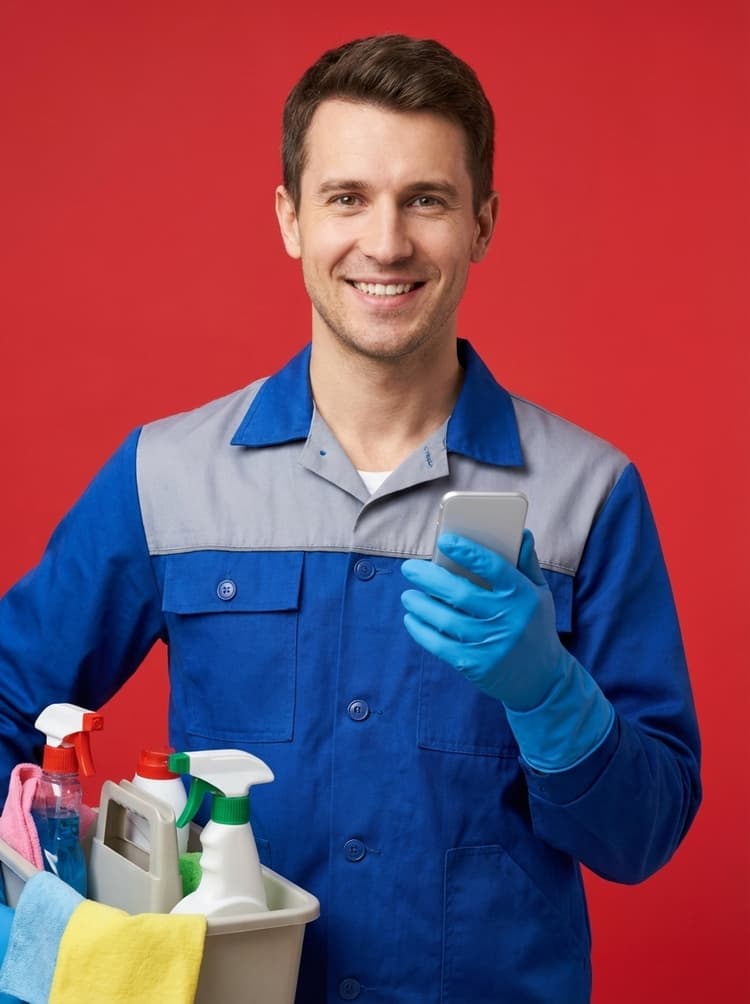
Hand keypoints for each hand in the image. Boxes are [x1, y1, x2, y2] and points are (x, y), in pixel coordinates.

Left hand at [401, 530, 564, 710]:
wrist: (542, 680)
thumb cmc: (535, 627)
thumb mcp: (539, 595)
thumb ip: (527, 564)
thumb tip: (521, 533)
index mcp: (523, 596)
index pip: (494, 566)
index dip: (468, 551)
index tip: (444, 540)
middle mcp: (508, 619)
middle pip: (460, 593)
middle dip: (429, 578)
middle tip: (409, 568)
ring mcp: (491, 644)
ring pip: (446, 619)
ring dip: (420, 605)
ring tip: (407, 595)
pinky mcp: (475, 665)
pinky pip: (440, 645)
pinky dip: (421, 630)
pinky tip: (411, 619)